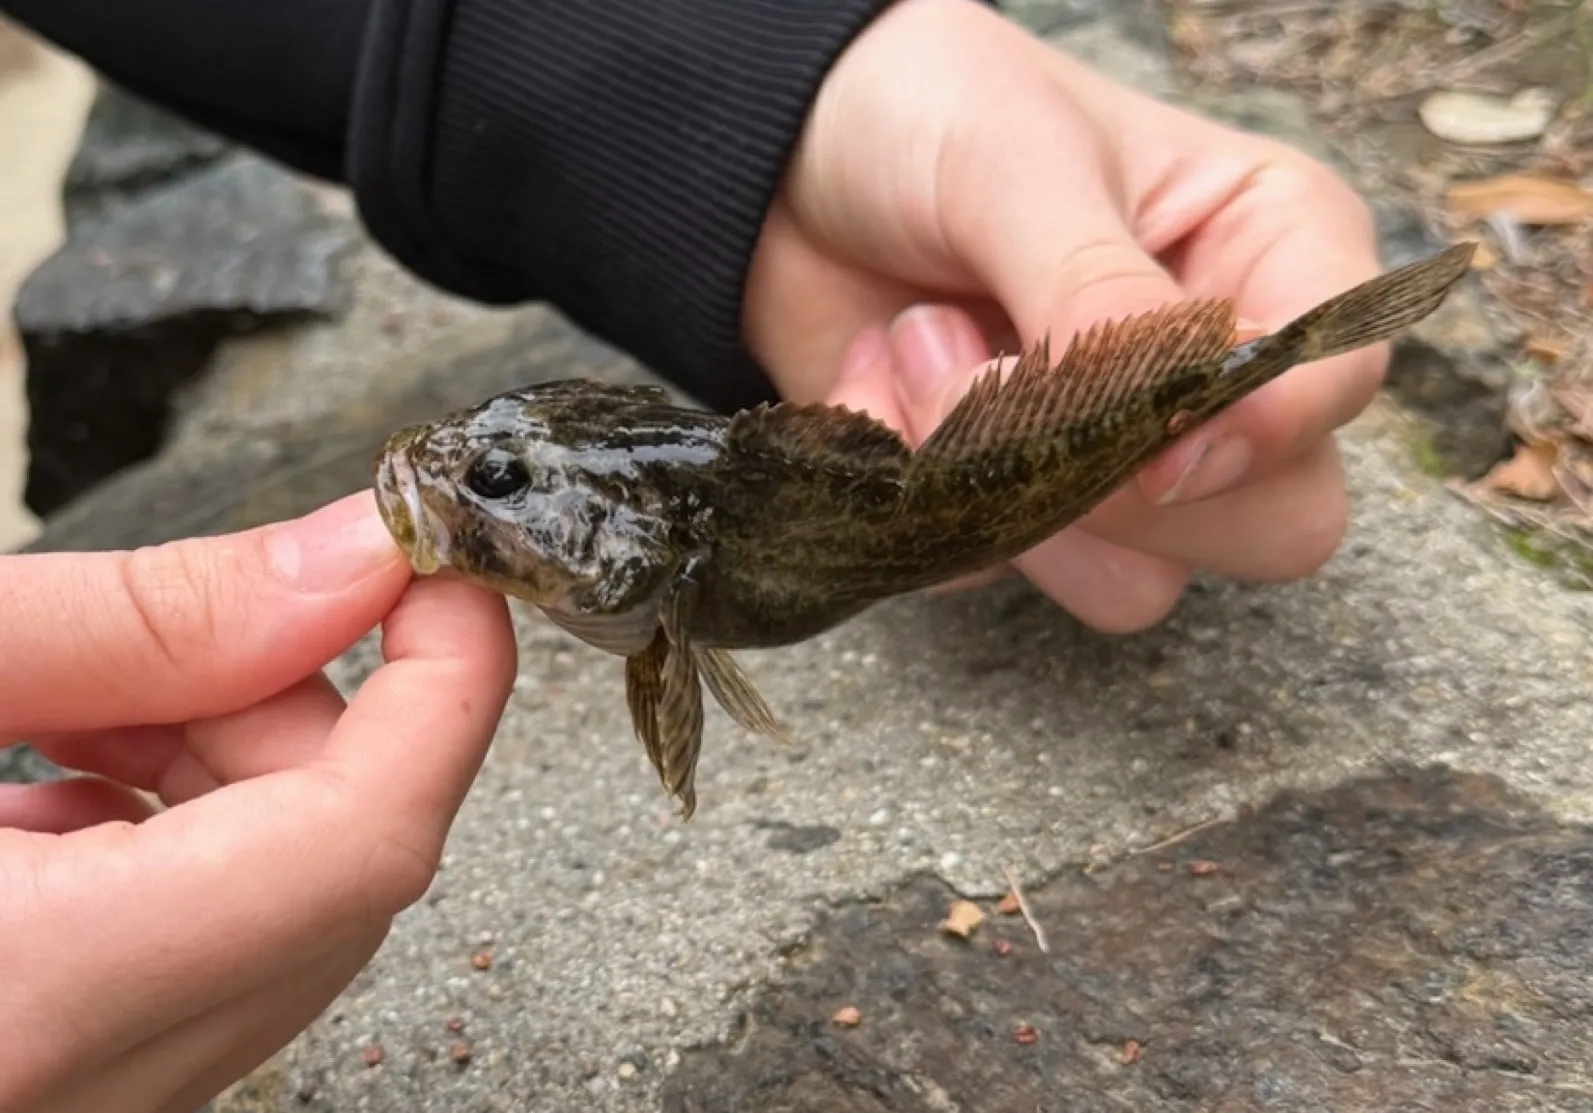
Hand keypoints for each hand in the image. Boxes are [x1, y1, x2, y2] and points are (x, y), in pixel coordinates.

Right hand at [0, 493, 515, 1112]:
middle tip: (185, 630)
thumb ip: (137, 622)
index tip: (446, 575)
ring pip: (284, 915)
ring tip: (79, 701)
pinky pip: (203, 962)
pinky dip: (175, 840)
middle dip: (300, 714)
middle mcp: (84, 1098)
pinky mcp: (78, 1086)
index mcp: (33, 1003)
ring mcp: (88, 1110)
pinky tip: (63, 782)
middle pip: (337, 875)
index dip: (446, 686)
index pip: (363, 844)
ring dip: (229, 772)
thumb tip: (346, 563)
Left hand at [744, 0, 1383, 632]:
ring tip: (922, 346)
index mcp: (1270, 253)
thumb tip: (1182, 425)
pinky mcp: (1014, 508)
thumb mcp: (1022, 164)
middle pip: (1271, 524)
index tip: (1156, 434)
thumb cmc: (931, 115)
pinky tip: (882, 382)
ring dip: (1004, 487)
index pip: (1336, 383)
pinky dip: (919, 498)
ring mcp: (1117, 460)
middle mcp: (1215, 378)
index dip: (1262, 429)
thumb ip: (1101, 295)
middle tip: (1007, 368)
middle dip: (1124, 482)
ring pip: (1135, 580)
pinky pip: (993, 567)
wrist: (782, 166)